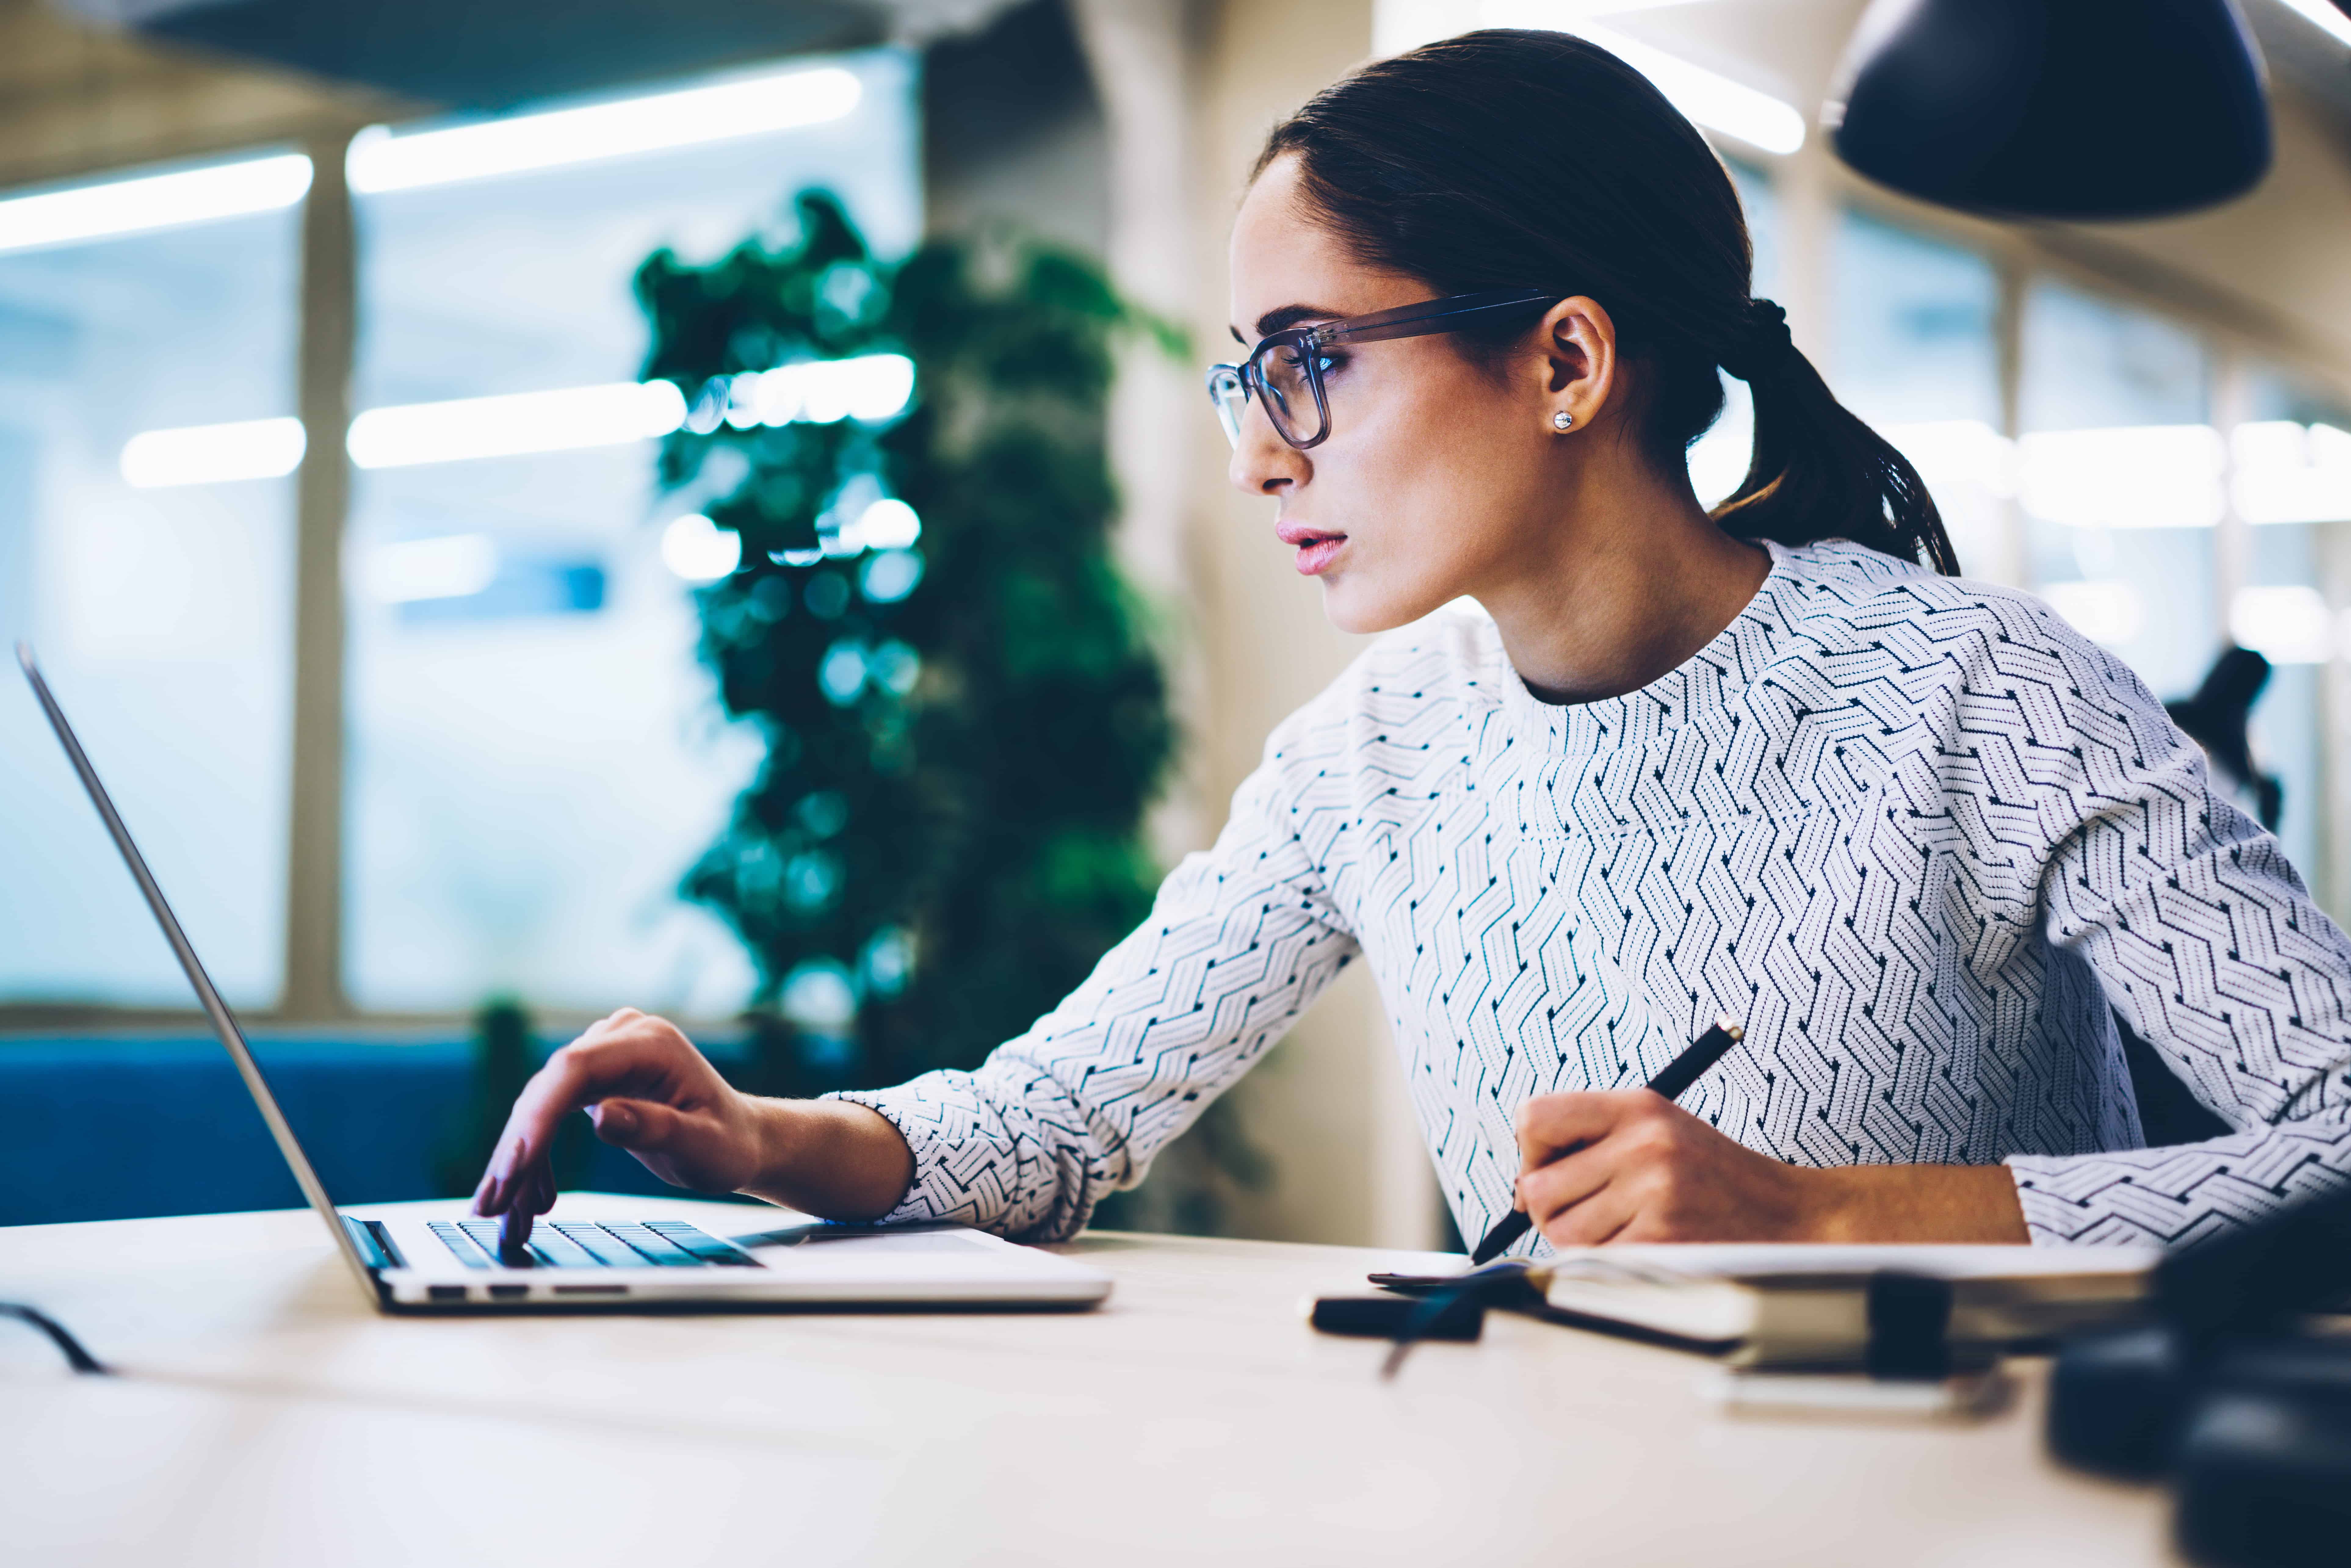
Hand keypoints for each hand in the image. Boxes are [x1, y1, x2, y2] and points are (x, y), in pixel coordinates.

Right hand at [470, 1009, 772, 1247]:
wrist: (741, 1140)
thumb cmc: (729, 1143)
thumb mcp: (704, 1145)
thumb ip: (657, 1128)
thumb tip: (602, 1116)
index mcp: (651, 1044)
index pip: (575, 1069)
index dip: (539, 1116)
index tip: (515, 1165)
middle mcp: (621, 1038)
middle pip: (549, 1089)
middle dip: (516, 1151)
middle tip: (491, 1206)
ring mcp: (606, 1056)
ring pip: (542, 1106)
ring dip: (518, 1163)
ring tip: (501, 1215)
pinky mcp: (595, 1079)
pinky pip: (551, 1116)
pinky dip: (537, 1160)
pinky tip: (529, 1199)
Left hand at [1512, 1090, 2029, 1244]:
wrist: (1791, 1215)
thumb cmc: (1712, 1176)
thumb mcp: (1656, 1129)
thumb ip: (1589, 1141)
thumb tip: (1522, 1187)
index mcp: (1637, 1106)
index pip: (1535, 1119)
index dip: (1532, 1151)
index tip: (1554, 1168)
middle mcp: (1643, 1143)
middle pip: (1537, 1188)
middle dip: (1552, 1209)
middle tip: (1592, 1211)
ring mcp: (1655, 1192)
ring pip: (1561, 1233)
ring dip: (1580, 1242)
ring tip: (1626, 1228)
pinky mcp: (1664, 1239)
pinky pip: (1595, 1262)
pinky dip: (1609, 1263)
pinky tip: (1646, 1247)